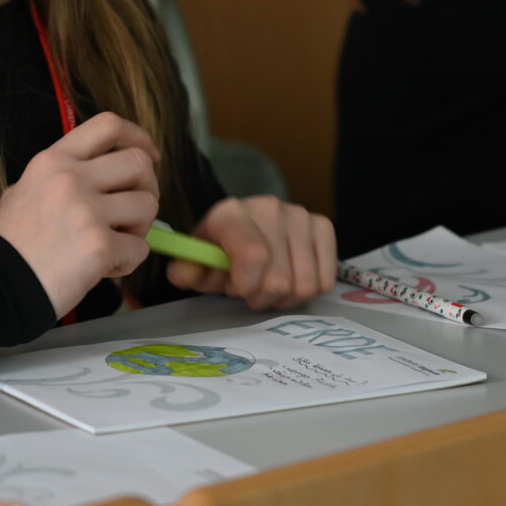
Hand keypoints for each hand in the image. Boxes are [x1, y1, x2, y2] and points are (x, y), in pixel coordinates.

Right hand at [0, 112, 159, 315]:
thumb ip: (60, 177)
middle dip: (148, 188)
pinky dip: (128, 261)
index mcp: (53, 161)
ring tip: (115, 244)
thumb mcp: (22, 191)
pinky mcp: (99, 244)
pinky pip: (141, 248)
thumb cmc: (11, 246)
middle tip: (135, 212)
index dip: (138, 137)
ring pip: (147, 205)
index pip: (108, 125)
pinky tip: (104, 269)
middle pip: (138, 162)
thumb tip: (104, 178)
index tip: (150, 154)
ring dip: (140, 228)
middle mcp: (71, 178)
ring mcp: (86, 210)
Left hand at [167, 195, 337, 309]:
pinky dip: (306, 292)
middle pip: (279, 279)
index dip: (246, 284)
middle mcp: (269, 208)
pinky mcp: (323, 226)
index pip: (253, 254)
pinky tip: (290, 281)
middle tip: (249, 291)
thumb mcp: (199, 261)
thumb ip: (189, 269)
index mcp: (231, 213)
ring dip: (285, 298)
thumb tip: (180, 274)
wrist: (246, 225)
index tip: (237, 290)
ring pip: (304, 285)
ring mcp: (300, 215)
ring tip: (269, 287)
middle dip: (261, 297)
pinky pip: (324, 280)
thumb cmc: (220, 249)